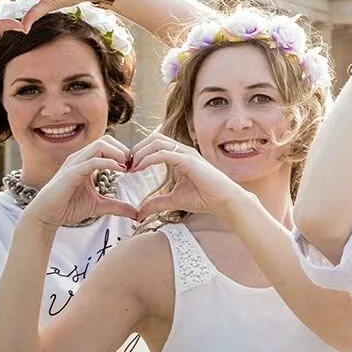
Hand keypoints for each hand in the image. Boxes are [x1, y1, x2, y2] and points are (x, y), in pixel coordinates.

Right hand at [18, 137, 137, 228]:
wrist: (46, 216)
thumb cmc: (68, 208)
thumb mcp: (99, 206)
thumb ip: (117, 206)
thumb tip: (137, 214)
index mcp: (87, 162)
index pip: (109, 146)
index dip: (125, 153)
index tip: (136, 168)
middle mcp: (80, 159)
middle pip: (106, 140)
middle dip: (124, 149)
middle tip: (134, 166)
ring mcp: (74, 164)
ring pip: (99, 145)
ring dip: (118, 152)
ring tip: (128, 167)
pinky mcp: (70, 173)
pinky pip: (92, 161)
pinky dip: (108, 162)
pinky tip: (119, 169)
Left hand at [124, 134, 250, 221]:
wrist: (225, 202)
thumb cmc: (206, 198)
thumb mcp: (174, 200)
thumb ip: (156, 203)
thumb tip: (139, 213)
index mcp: (180, 156)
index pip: (155, 145)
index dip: (139, 153)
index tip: (128, 168)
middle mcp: (183, 151)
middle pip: (153, 138)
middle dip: (136, 149)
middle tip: (126, 164)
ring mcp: (186, 153)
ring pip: (156, 142)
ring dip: (139, 152)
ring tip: (131, 166)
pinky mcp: (188, 160)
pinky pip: (163, 153)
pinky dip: (148, 158)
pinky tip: (139, 168)